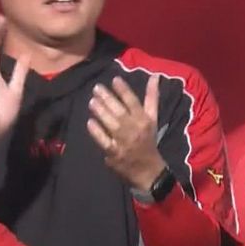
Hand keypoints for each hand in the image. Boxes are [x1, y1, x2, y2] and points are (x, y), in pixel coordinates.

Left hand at [87, 75, 165, 190]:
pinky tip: (90, 122)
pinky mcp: (114, 153)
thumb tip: (155, 76)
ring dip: (101, 112)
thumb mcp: (153, 118)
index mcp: (144, 119)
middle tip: (96, 88)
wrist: (148, 169)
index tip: (114, 79)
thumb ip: (152, 97)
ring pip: (111, 124)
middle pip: (120, 111)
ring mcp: (124, 141)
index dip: (124, 90)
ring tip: (92, 101)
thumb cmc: (148, 140)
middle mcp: (134, 129)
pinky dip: (97, 131)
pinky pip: (104, 140)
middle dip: (108, 98)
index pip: (133, 102)